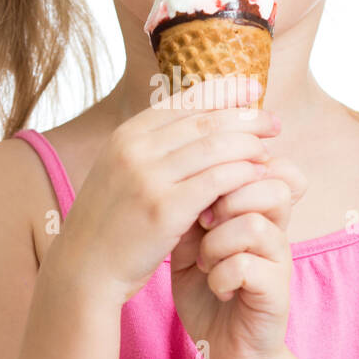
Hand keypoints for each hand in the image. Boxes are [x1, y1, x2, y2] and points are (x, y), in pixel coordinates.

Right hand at [53, 74, 278, 304]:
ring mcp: (148, 178)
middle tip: (273, 121)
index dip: (223, 91)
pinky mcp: (164, 209)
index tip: (251, 88)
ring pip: (215, 146)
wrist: (84, 269)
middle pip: (205, 119)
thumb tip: (198, 124)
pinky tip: (259, 176)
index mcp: (126, 135)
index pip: (184, 100)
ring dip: (249, 145)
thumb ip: (154, 149)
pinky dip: (242, 174)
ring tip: (269, 149)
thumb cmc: (111, 224)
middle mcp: (135, 149)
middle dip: (245, 116)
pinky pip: (216, 180)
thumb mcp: (122, 173)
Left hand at [170, 151, 307, 358]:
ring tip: (205, 262)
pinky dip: (221, 275)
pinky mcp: (276, 290)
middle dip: (224, 198)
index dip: (228, 168)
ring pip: (254, 223)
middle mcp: (274, 228)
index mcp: (255, 209)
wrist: (224, 349)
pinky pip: (248, 265)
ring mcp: (279, 258)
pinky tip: (215, 287)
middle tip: (200, 223)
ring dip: (218, 242)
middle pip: (268, 182)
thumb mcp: (190, 244)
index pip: (260, 163)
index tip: (195, 193)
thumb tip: (179, 174)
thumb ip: (190, 209)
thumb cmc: (206, 292)